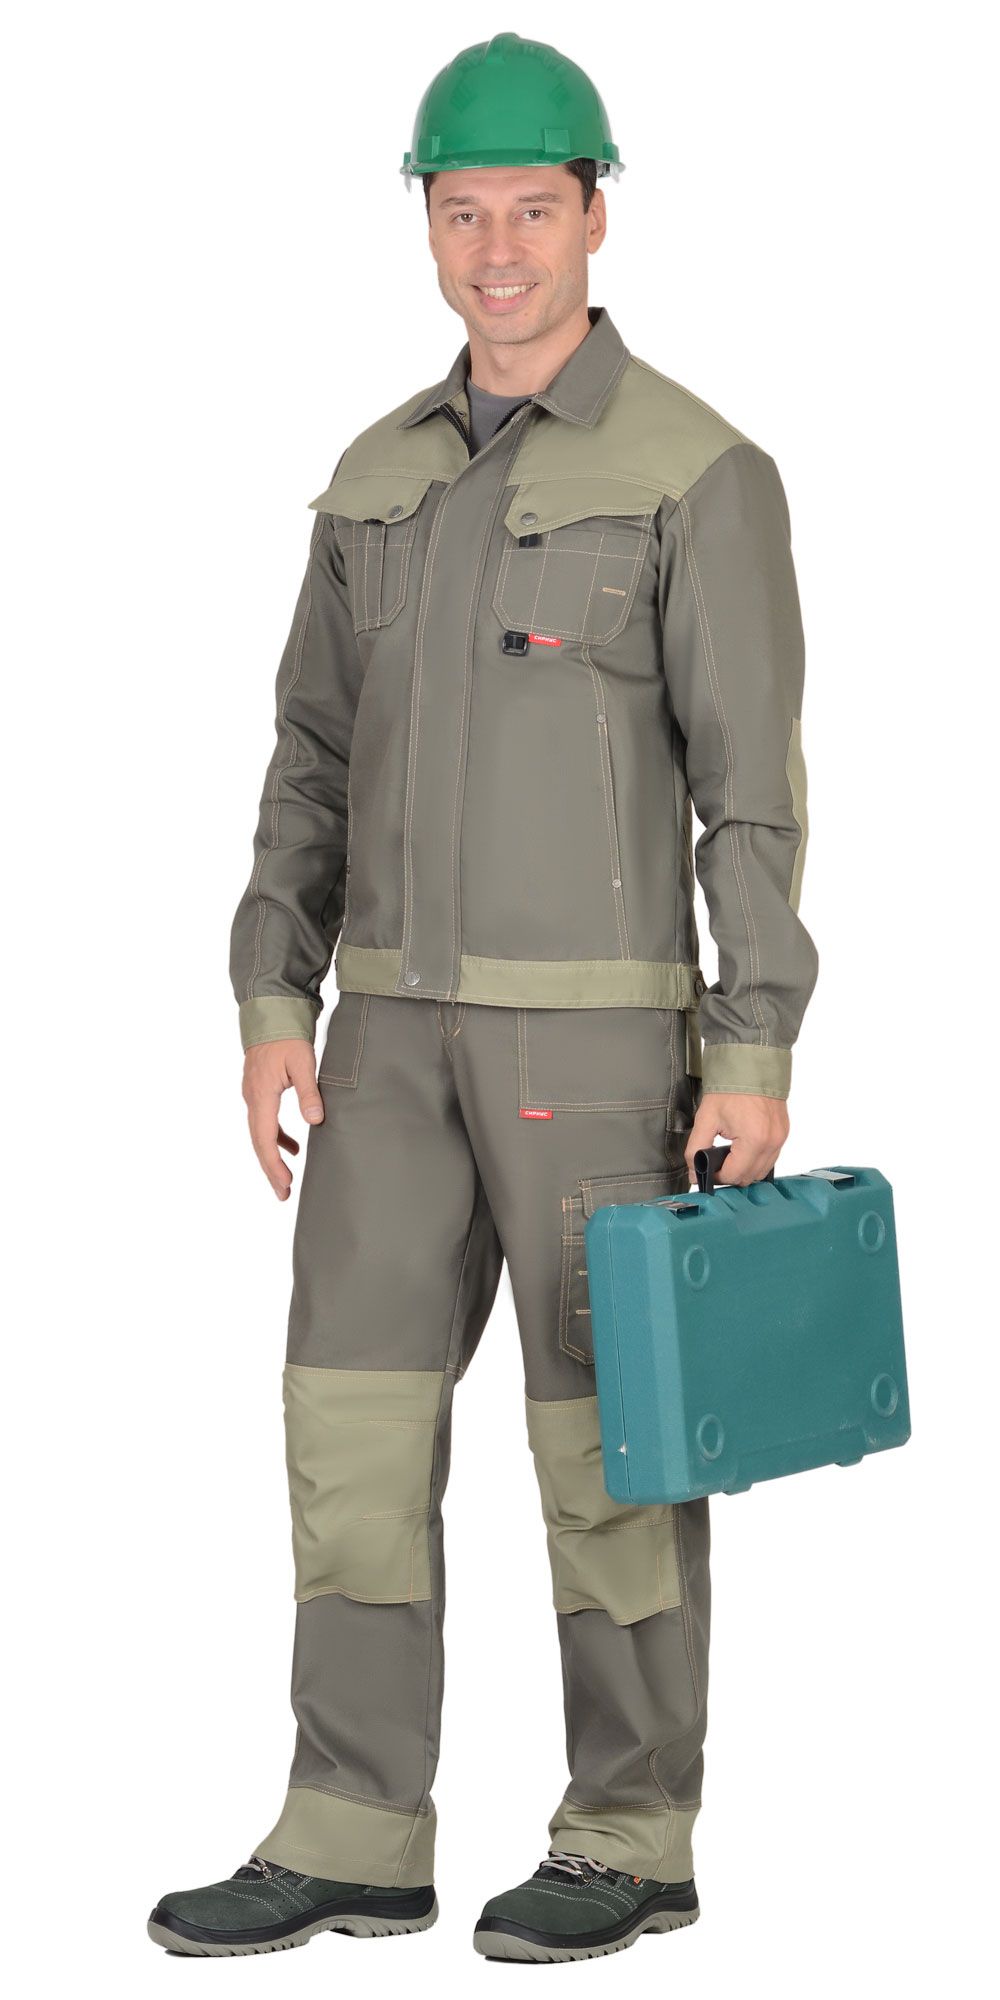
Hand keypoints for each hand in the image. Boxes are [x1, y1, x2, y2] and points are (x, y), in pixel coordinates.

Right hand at [242, 1038, 324, 1198]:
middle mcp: (252, 1098)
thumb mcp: (304, 1063)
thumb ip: (309, 1092)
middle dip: (271, 1169)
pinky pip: (264, 1121)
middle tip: (283, 1194)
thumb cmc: (287, 1036)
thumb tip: (315, 1121)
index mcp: (261, 1095)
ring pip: (260, 1133)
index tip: (284, 1185)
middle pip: (258, 1142)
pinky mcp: (259, 1090)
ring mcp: (253, 1095)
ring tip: (287, 1178)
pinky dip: (277, 1137)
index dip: (273, 1165)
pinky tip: (293, 1147)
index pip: (264, 1139)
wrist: (270, 1013)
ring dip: (273, 1156)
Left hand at [684, 1091, 788, 1188]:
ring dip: (745, 1169)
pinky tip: (742, 1148)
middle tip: (717, 1162)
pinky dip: (756, 1158)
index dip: (717, 1177)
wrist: (750, 1063)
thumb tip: (694, 1172)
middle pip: (750, 1177)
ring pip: (762, 1171)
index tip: (708, 1168)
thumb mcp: (706, 1118)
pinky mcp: (783, 1133)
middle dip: (731, 1174)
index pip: (734, 1175)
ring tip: (729, 1154)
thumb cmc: (730, 1088)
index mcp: (754, 1140)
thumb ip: (695, 1148)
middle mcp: (772, 1142)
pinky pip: (771, 1157)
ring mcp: (780, 1138)